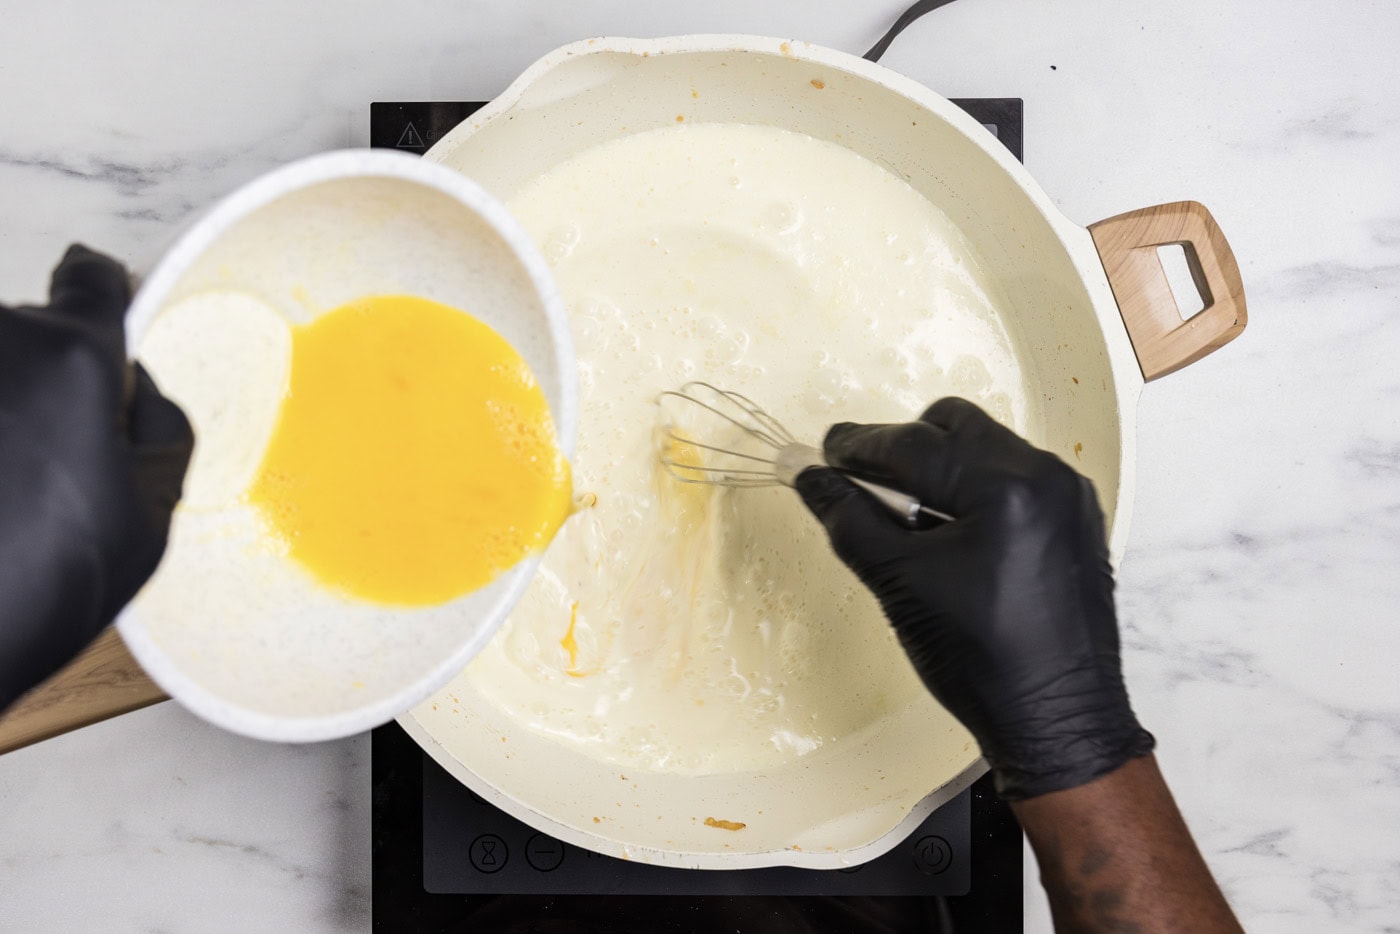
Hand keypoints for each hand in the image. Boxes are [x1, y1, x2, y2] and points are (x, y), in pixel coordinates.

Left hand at [0, 245, 192, 709]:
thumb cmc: (39, 585)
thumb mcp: (150, 513)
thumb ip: (158, 426)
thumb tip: (135, 388)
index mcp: (72, 358)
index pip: (92, 277)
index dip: (107, 296)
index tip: (108, 313)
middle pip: (34, 333)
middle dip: (49, 379)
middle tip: (56, 461)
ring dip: (3, 408)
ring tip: (4, 487)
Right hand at [795, 397, 1153, 799]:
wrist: (1055, 720)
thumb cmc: (979, 660)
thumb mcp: (900, 583)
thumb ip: (850, 520)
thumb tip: (811, 479)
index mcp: (1007, 488)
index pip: (915, 445)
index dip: (860, 446)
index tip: (824, 451)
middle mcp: (1046, 477)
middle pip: (957, 427)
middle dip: (903, 447)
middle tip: (862, 479)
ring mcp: (1069, 498)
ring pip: (987, 449)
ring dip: (940, 468)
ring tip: (905, 514)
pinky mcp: (1077, 522)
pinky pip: (1015, 480)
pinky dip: (974, 491)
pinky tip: (948, 533)